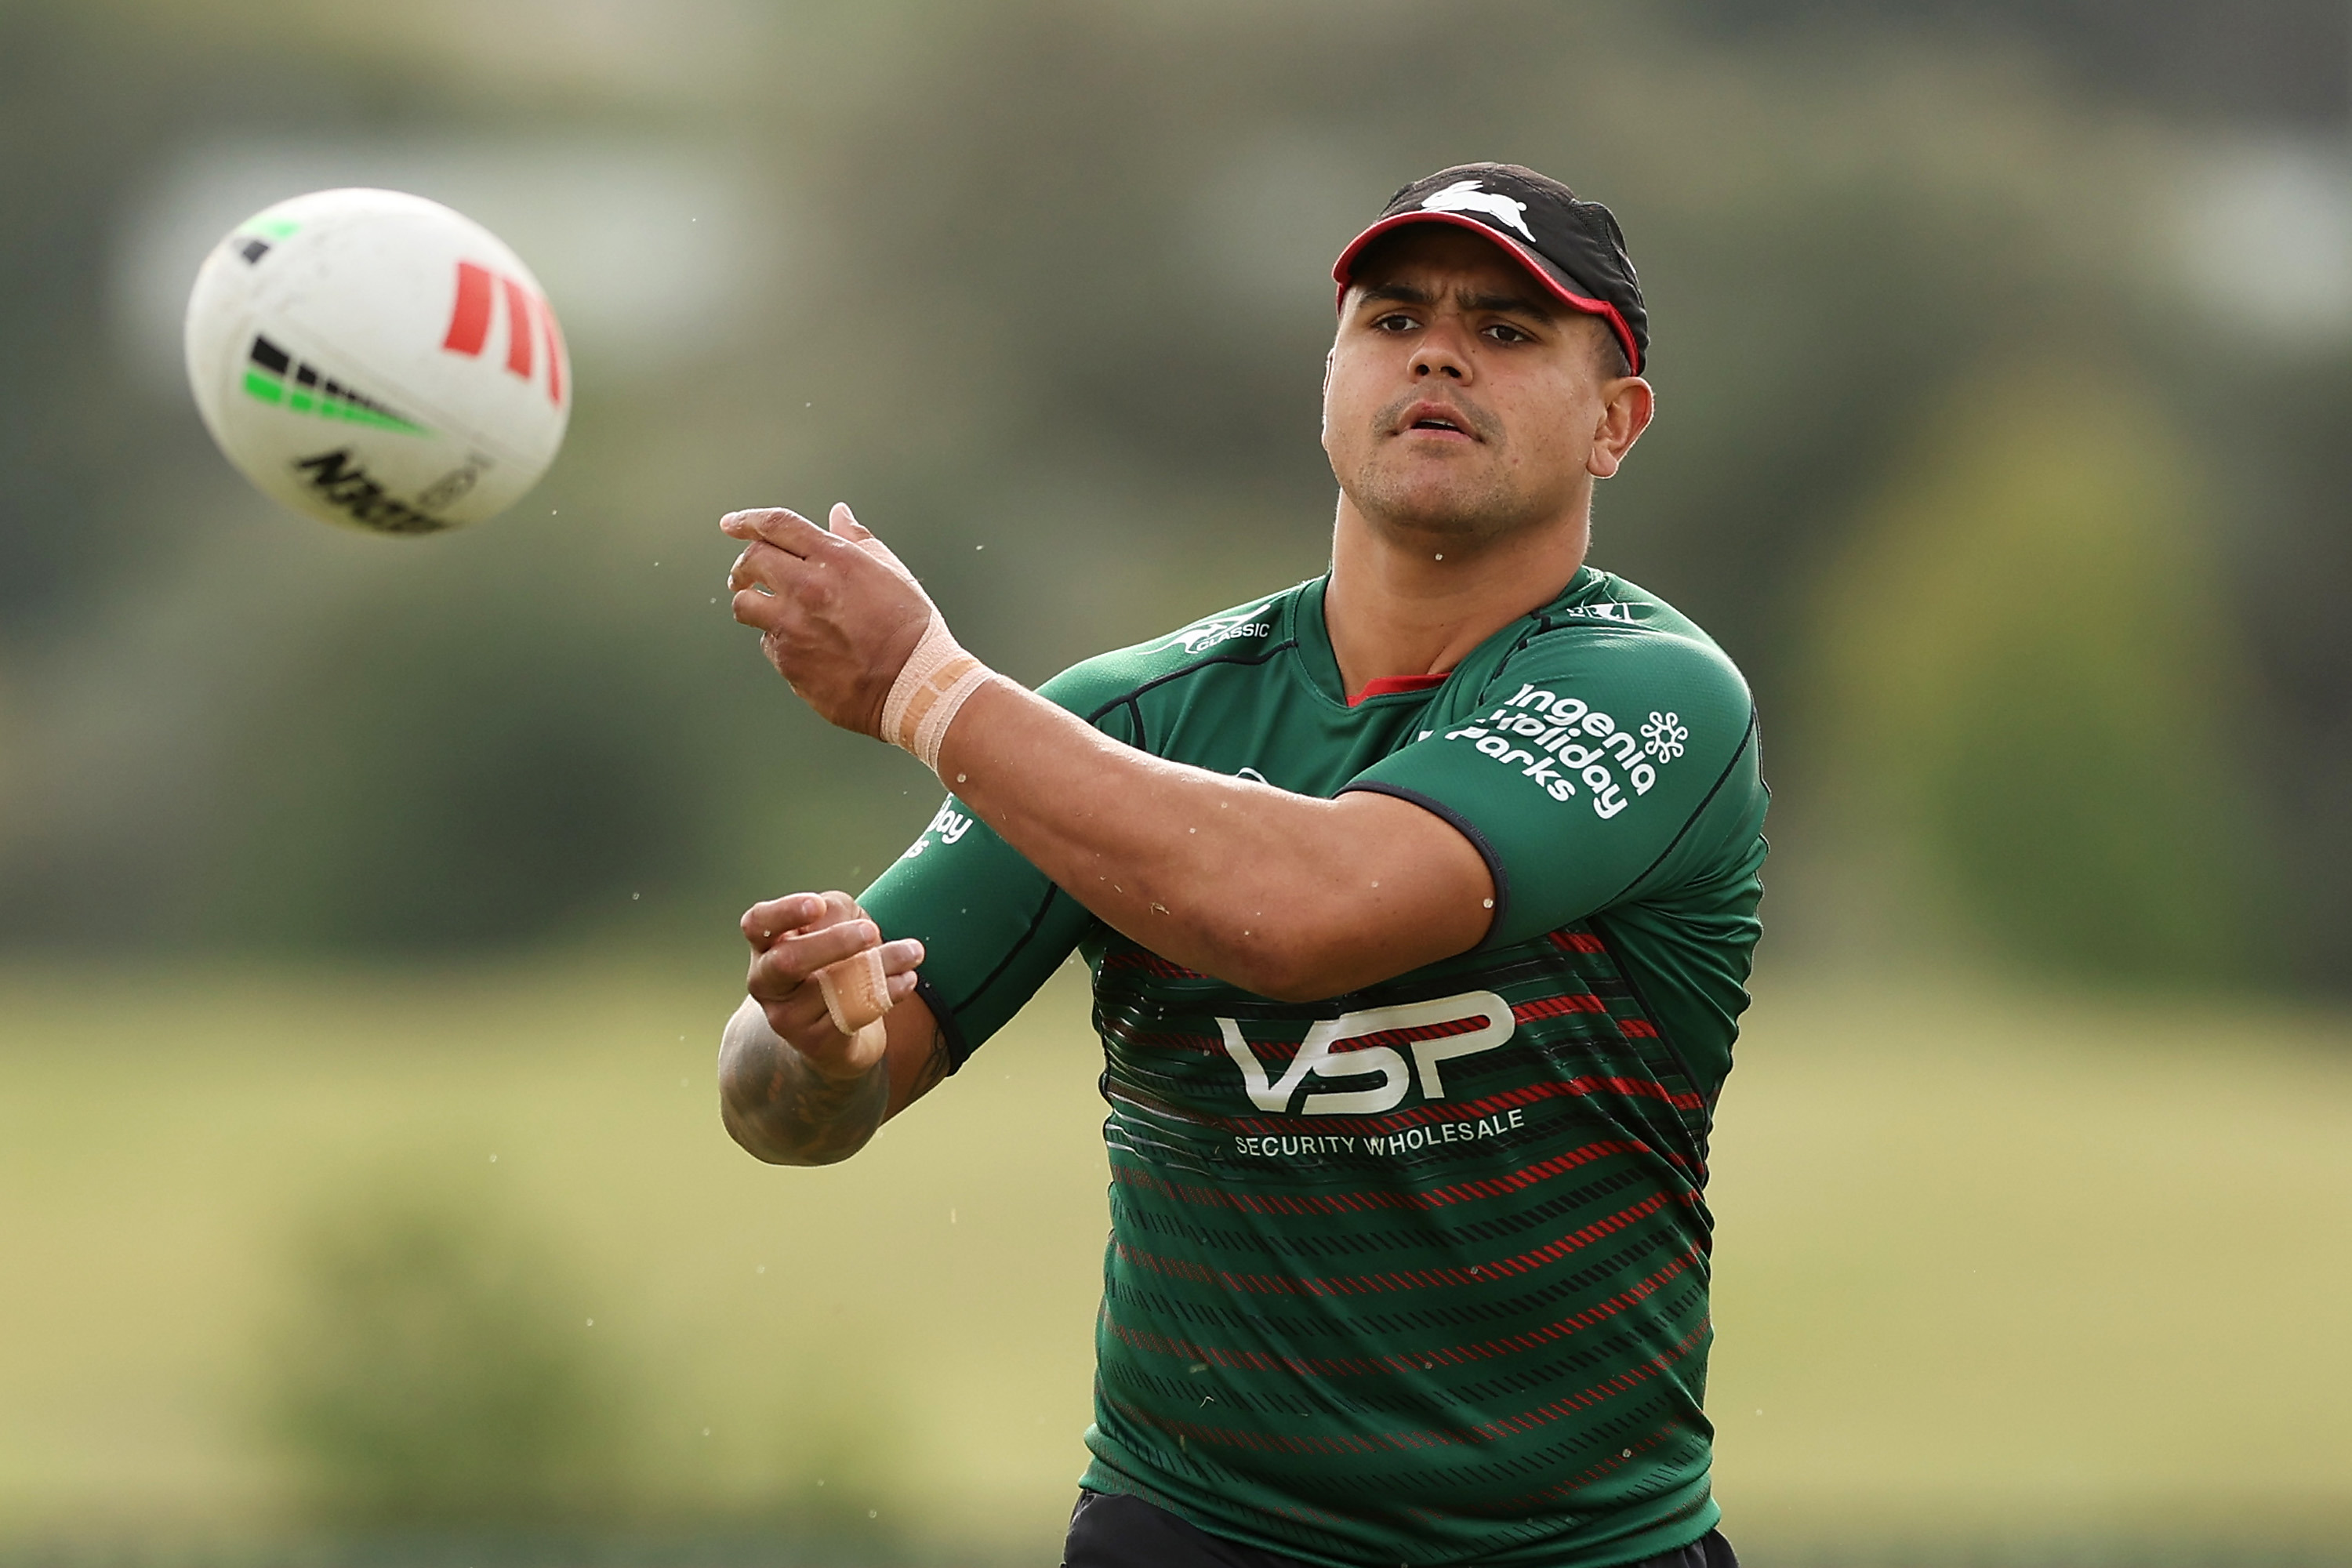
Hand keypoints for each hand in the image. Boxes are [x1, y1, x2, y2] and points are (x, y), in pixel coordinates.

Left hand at [723, 503, 935, 735]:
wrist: (914, 686)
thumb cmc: (910, 628)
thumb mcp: (891, 572)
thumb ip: (857, 539)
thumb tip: (838, 514)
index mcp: (834, 559)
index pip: (777, 526)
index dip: (748, 521)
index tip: (731, 524)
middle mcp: (807, 587)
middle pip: (752, 561)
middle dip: (745, 566)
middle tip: (745, 576)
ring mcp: (793, 627)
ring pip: (745, 605)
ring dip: (751, 603)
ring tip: (765, 611)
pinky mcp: (788, 661)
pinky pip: (767, 644)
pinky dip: (778, 641)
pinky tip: (802, 646)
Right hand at [741, 891, 924, 1080]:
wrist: (835, 1034)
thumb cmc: (833, 964)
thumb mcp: (834, 927)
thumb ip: (834, 912)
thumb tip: (838, 917)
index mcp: (765, 947)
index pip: (757, 924)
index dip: (784, 912)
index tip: (817, 905)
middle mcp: (768, 983)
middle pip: (788, 961)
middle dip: (834, 942)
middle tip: (872, 931)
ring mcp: (789, 1017)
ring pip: (833, 987)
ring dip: (879, 964)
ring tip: (913, 952)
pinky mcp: (817, 1042)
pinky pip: (854, 1013)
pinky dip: (887, 992)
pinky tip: (908, 979)